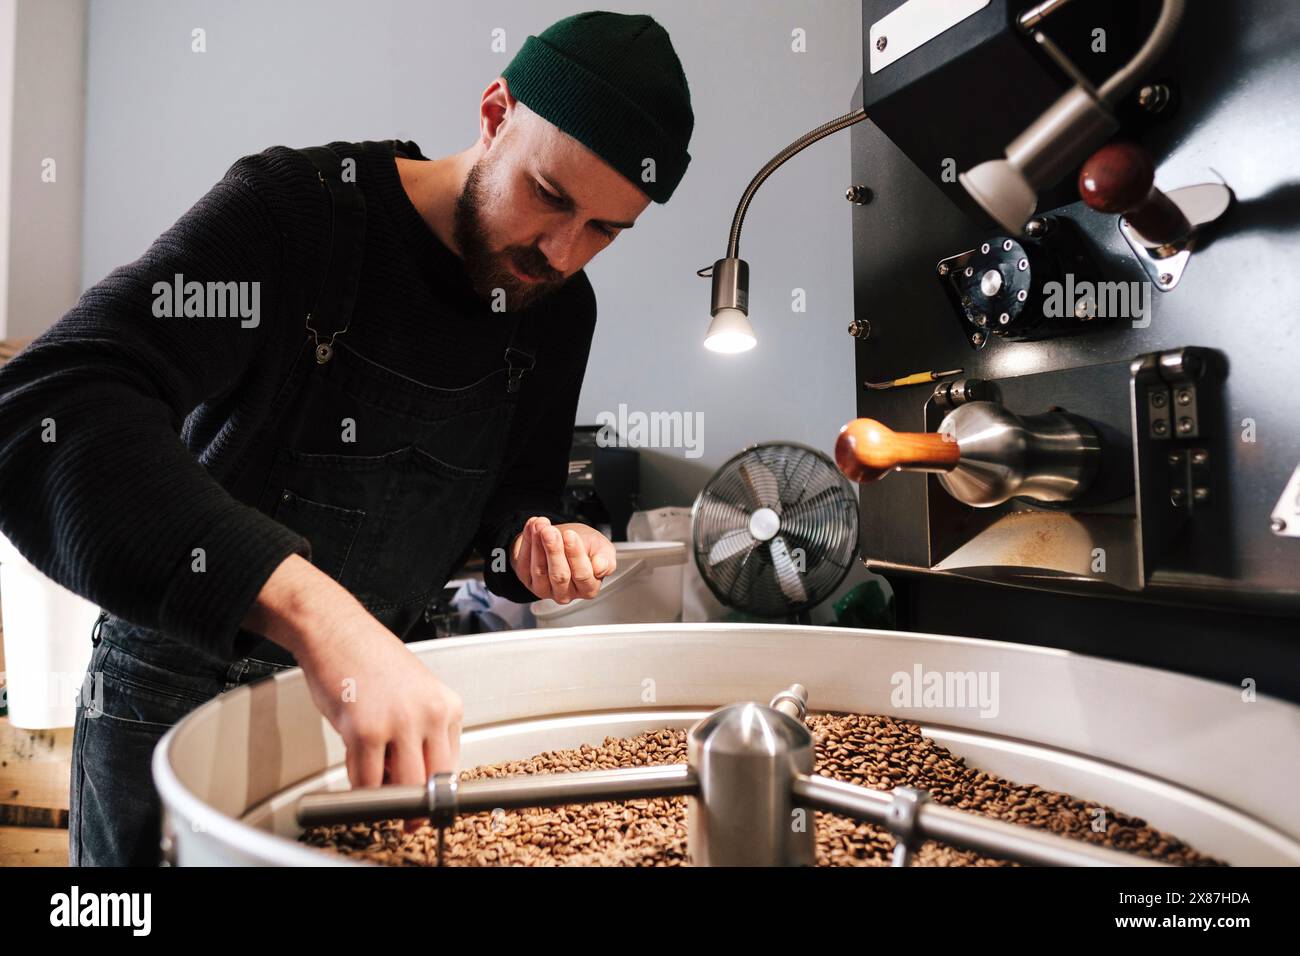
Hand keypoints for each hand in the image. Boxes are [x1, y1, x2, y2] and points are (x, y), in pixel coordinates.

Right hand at [245, 554, 461, 831]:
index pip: (451, 767)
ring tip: (369, 773)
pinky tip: (353, 764)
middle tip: (396, 809)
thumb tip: (415, 781)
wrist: (336, 630)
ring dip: (382, 792)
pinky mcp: (366, 731)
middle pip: (430, 782)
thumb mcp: (412, 695)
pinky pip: (366, 780)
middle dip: (411, 803)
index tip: (420, 804)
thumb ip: (420, 735)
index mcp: (448, 705)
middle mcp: (431, 714)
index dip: (432, 792)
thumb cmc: (368, 659)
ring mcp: (400, 723)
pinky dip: (357, 784)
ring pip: (400, 786)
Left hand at [509, 518, 616, 603]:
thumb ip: (606, 559)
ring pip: (539, 570)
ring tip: (540, 526)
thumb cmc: (584, 545)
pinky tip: (532, 527)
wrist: (562, 538)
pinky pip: (525, 564)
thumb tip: (600, 568)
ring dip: (538, 545)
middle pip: (559, 575)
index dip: (575, 554)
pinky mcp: (528, 581)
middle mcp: (566, 593)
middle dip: (554, 550)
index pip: (582, 574)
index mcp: (588, 588)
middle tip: (550, 532)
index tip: (571, 535)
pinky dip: (527, 543)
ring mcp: (545, 590)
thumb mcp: (601, 547)